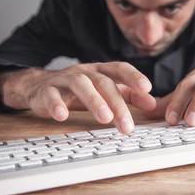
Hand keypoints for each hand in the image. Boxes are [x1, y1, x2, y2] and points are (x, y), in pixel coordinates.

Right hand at [0, 62, 156, 133]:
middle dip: (117, 103)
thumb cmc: (79, 90)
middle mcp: (84, 72)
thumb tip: (153, 104)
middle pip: (103, 82)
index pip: (119, 69)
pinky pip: (51, 95)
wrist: (41, 87)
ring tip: (104, 118)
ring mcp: (65, 80)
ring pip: (80, 85)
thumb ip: (129, 95)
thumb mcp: (105, 90)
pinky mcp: (47, 90)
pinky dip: (56, 104)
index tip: (147, 88)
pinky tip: (62, 116)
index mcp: (100, 71)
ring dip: (94, 101)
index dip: (133, 76)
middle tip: (127, 125)